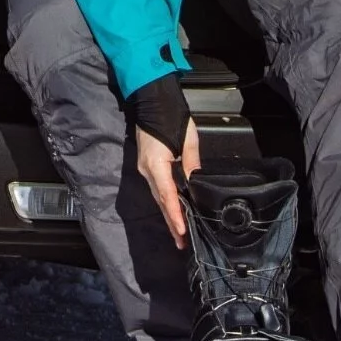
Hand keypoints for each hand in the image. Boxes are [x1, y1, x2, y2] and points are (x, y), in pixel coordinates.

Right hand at [136, 117, 201, 247]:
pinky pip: (157, 188)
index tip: (182, 231)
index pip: (167, 195)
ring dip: (168, 214)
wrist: (150, 98)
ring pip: (158, 196)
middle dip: (171, 222)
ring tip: (179, 232)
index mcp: (156, 163)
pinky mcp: (147, 165)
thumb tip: (196, 182)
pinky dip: (166, 201)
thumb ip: (192, 162)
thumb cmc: (170, 113)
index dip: (175, 215)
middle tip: (181, 243)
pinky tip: (174, 209)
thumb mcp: (187, 138)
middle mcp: (147, 169)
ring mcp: (145, 168)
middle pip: (160, 201)